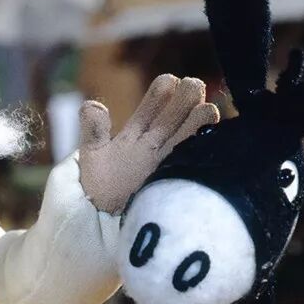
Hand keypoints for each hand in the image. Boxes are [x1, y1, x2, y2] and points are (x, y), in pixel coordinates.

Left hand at [79, 74, 219, 213]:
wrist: (96, 223)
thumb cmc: (94, 187)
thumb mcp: (92, 155)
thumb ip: (93, 130)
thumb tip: (92, 104)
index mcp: (134, 136)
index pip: (150, 109)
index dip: (159, 94)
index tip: (169, 80)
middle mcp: (154, 148)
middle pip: (173, 119)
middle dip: (185, 100)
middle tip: (194, 84)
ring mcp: (165, 166)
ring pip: (186, 139)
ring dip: (198, 123)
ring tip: (209, 109)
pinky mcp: (171, 186)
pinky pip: (190, 167)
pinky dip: (201, 151)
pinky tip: (212, 140)